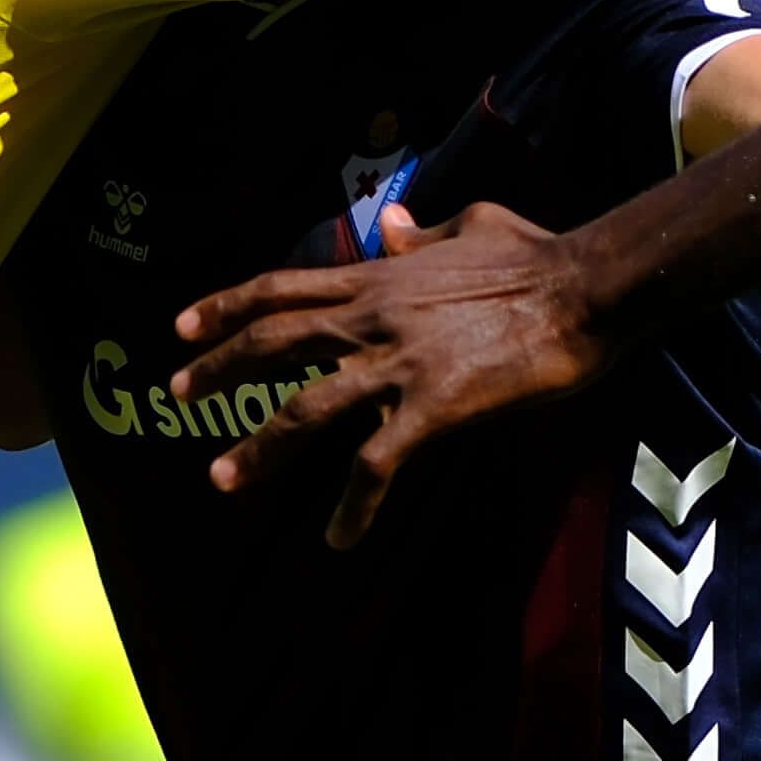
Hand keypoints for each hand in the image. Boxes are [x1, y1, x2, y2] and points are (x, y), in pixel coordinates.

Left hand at [171, 200, 607, 543]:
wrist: (584, 289)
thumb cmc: (538, 257)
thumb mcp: (473, 223)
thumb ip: (424, 230)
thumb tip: (395, 221)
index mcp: (379, 276)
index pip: (280, 286)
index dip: (224, 305)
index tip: (180, 326)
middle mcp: (374, 315)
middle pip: (273, 340)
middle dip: (217, 367)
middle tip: (176, 393)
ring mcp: (399, 362)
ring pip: (306, 408)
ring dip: (259, 447)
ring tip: (221, 478)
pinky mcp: (434, 406)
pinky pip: (376, 464)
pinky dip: (352, 507)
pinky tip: (337, 539)